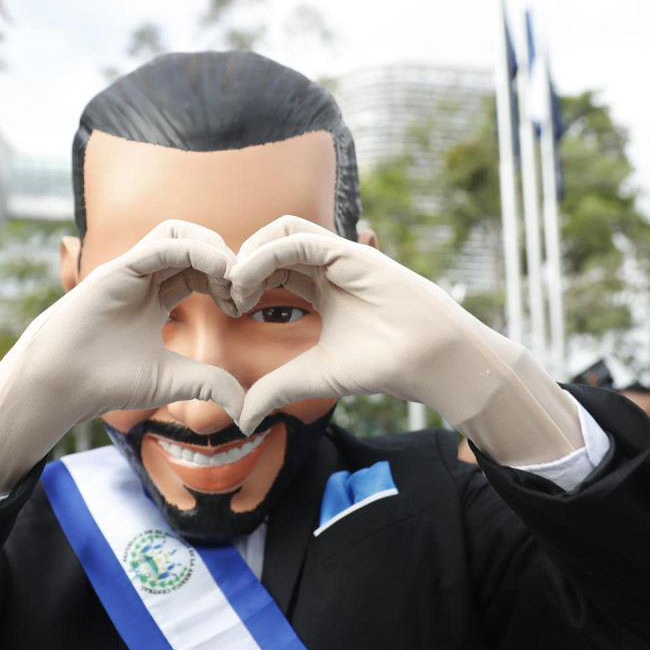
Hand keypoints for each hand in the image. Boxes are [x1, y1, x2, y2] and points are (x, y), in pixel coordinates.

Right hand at [0, 221, 243, 497]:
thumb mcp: (173, 381)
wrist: (62, 386)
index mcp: (155, 298)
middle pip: (193, 243)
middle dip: (226, 261)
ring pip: (177, 232)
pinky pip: (161, 245)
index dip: (227, 281)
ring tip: (232, 277)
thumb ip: (209, 384)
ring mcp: (128, 270)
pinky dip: (194, 251)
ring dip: (212, 247)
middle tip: (243, 292)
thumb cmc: (108, 382)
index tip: (244, 308)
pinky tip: (217, 272)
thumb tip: (246, 409)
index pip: (199, 270)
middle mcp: (142, 278)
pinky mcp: (116, 270)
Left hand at [224, 217, 582, 464]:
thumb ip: (277, 388)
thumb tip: (242, 417)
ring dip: (249, 254)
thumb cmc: (382, 365)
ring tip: (233, 288)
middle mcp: (328, 265)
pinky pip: (298, 238)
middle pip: (270, 244)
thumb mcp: (313, 376)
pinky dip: (266, 253)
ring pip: (281, 232)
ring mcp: (340, 255)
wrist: (428, 360)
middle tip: (222, 296)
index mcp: (320, 287)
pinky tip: (248, 280)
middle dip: (239, 264)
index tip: (226, 309)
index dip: (242, 282)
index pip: (269, 268)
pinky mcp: (350, 252)